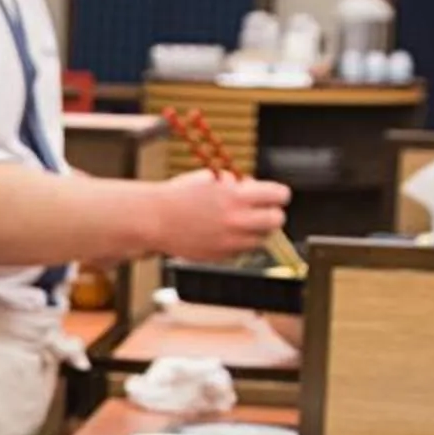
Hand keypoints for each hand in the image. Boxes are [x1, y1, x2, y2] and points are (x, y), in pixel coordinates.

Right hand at [151, 169, 290, 261]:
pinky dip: (239, 243)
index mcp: (237, 195)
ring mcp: (230, 240)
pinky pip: (242, 250)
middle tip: (262, 211)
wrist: (154, 218)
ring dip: (255, 231)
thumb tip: (256, 189)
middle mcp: (237, 219)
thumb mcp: (211, 179)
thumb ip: (237, 184)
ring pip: (262, 239)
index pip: (279, 196)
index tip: (273, 195)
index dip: (277, 194)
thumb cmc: (180, 194)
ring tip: (238, 222)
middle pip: (277, 220)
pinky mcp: (221, 255)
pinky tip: (222, 233)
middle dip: (272, 214)